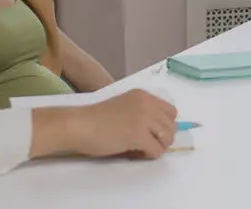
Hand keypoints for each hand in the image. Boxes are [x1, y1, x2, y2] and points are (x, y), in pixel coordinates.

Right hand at [62, 89, 177, 158]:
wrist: (79, 125)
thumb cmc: (95, 119)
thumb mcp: (124, 107)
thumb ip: (141, 113)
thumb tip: (156, 131)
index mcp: (144, 96)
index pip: (170, 112)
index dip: (164, 125)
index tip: (152, 134)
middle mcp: (147, 104)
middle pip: (171, 125)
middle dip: (163, 138)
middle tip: (148, 145)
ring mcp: (144, 119)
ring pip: (168, 138)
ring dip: (158, 147)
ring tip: (143, 150)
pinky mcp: (138, 135)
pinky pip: (156, 150)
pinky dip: (150, 155)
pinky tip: (137, 154)